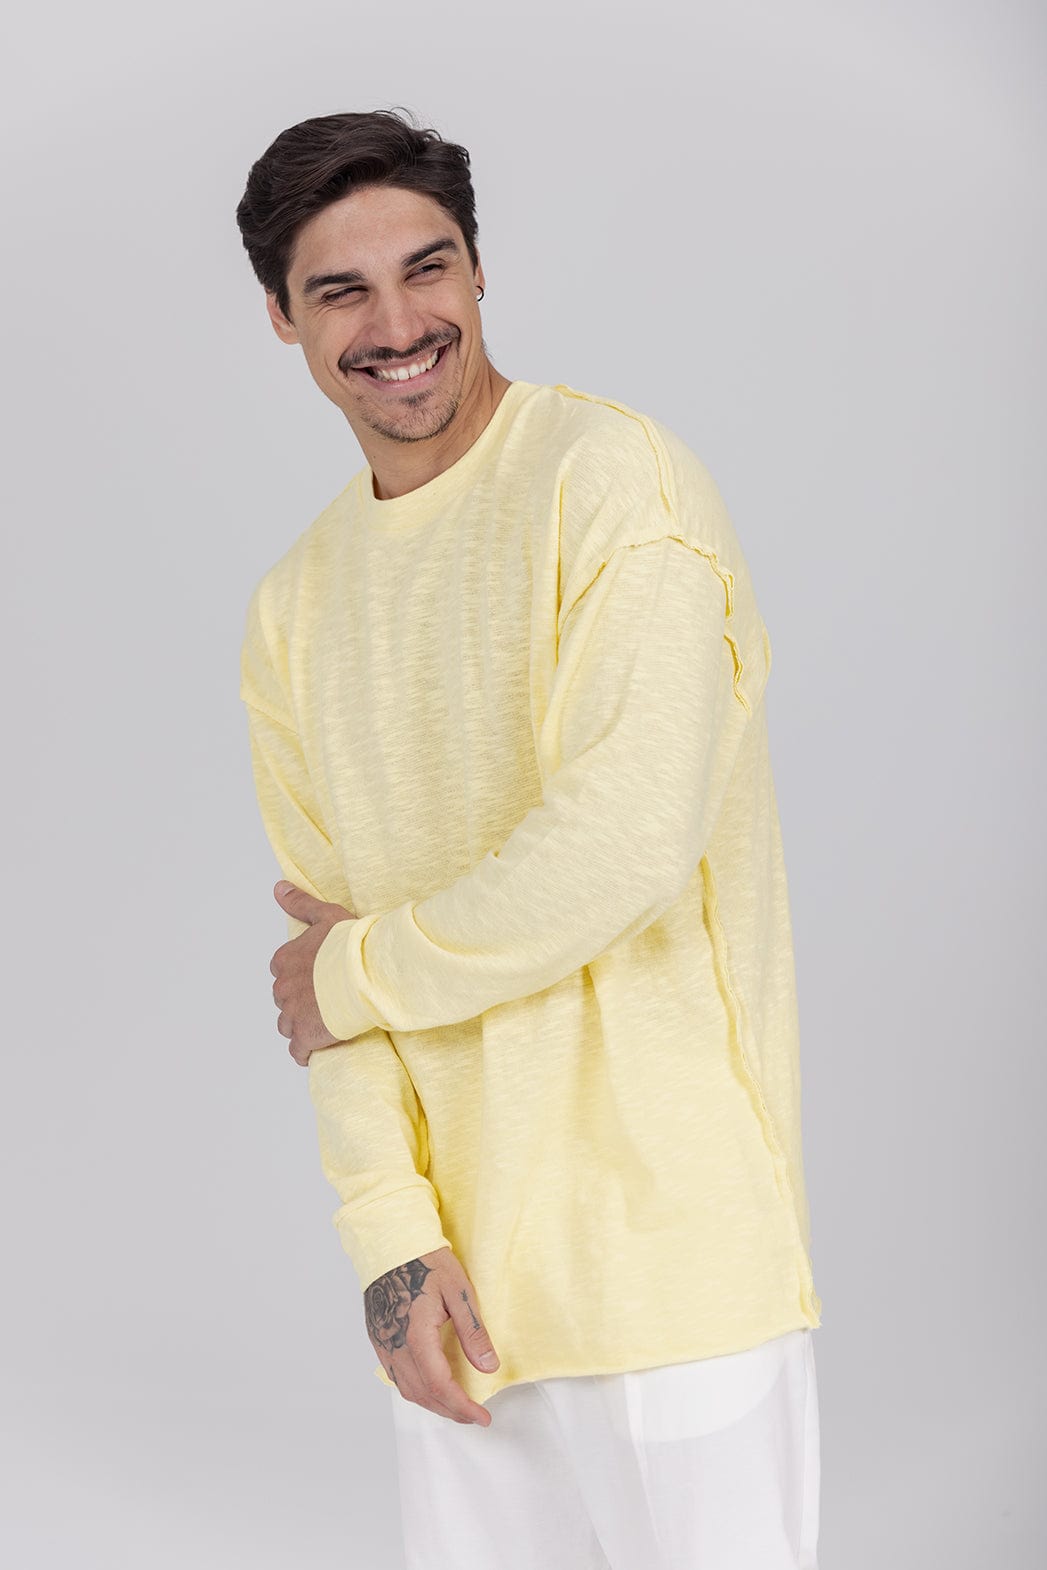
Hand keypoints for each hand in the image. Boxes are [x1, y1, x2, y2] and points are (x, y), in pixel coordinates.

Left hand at [270, 881, 354, 1066]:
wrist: (367, 973)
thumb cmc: (351, 943)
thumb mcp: (326, 916)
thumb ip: (300, 903)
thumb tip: (278, 888)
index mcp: (284, 959)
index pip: (281, 970)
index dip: (299, 975)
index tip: (316, 977)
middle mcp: (281, 987)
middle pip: (283, 999)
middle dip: (298, 1001)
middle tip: (324, 1000)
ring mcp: (291, 1013)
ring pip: (286, 1025)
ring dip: (300, 1025)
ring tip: (322, 1023)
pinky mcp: (304, 1036)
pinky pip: (296, 1051)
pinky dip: (304, 1051)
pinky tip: (316, 1049)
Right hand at [365, 1246, 500, 1425]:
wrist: (391, 1245)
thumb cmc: (426, 1262)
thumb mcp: (458, 1292)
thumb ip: (473, 1332)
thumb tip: (489, 1367)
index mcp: (416, 1335)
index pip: (440, 1386)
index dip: (462, 1407)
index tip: (483, 1417)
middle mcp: (395, 1346)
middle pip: (423, 1395)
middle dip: (451, 1411)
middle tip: (475, 1416)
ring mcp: (383, 1345)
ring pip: (407, 1390)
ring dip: (433, 1404)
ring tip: (457, 1406)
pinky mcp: (378, 1340)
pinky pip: (396, 1377)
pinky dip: (416, 1391)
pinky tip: (431, 1388)